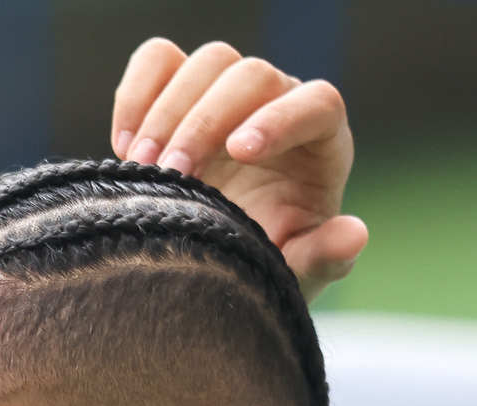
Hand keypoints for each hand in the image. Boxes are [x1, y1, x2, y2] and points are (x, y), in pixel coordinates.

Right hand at [111, 38, 367, 302]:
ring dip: (167, 111)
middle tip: (172, 174)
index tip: (238, 153)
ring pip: (206, 62)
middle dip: (206, 120)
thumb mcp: (295, 274)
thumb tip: (353, 234)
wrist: (220, 262)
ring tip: (144, 168)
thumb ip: (324, 257)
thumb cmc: (268, 264)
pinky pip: (158, 60)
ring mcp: (230, 93)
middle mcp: (280, 104)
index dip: (280, 120)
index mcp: (322, 142)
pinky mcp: (182, 90)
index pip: (317, 104)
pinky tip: (123, 149)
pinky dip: (135, 95)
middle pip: (251, 74)